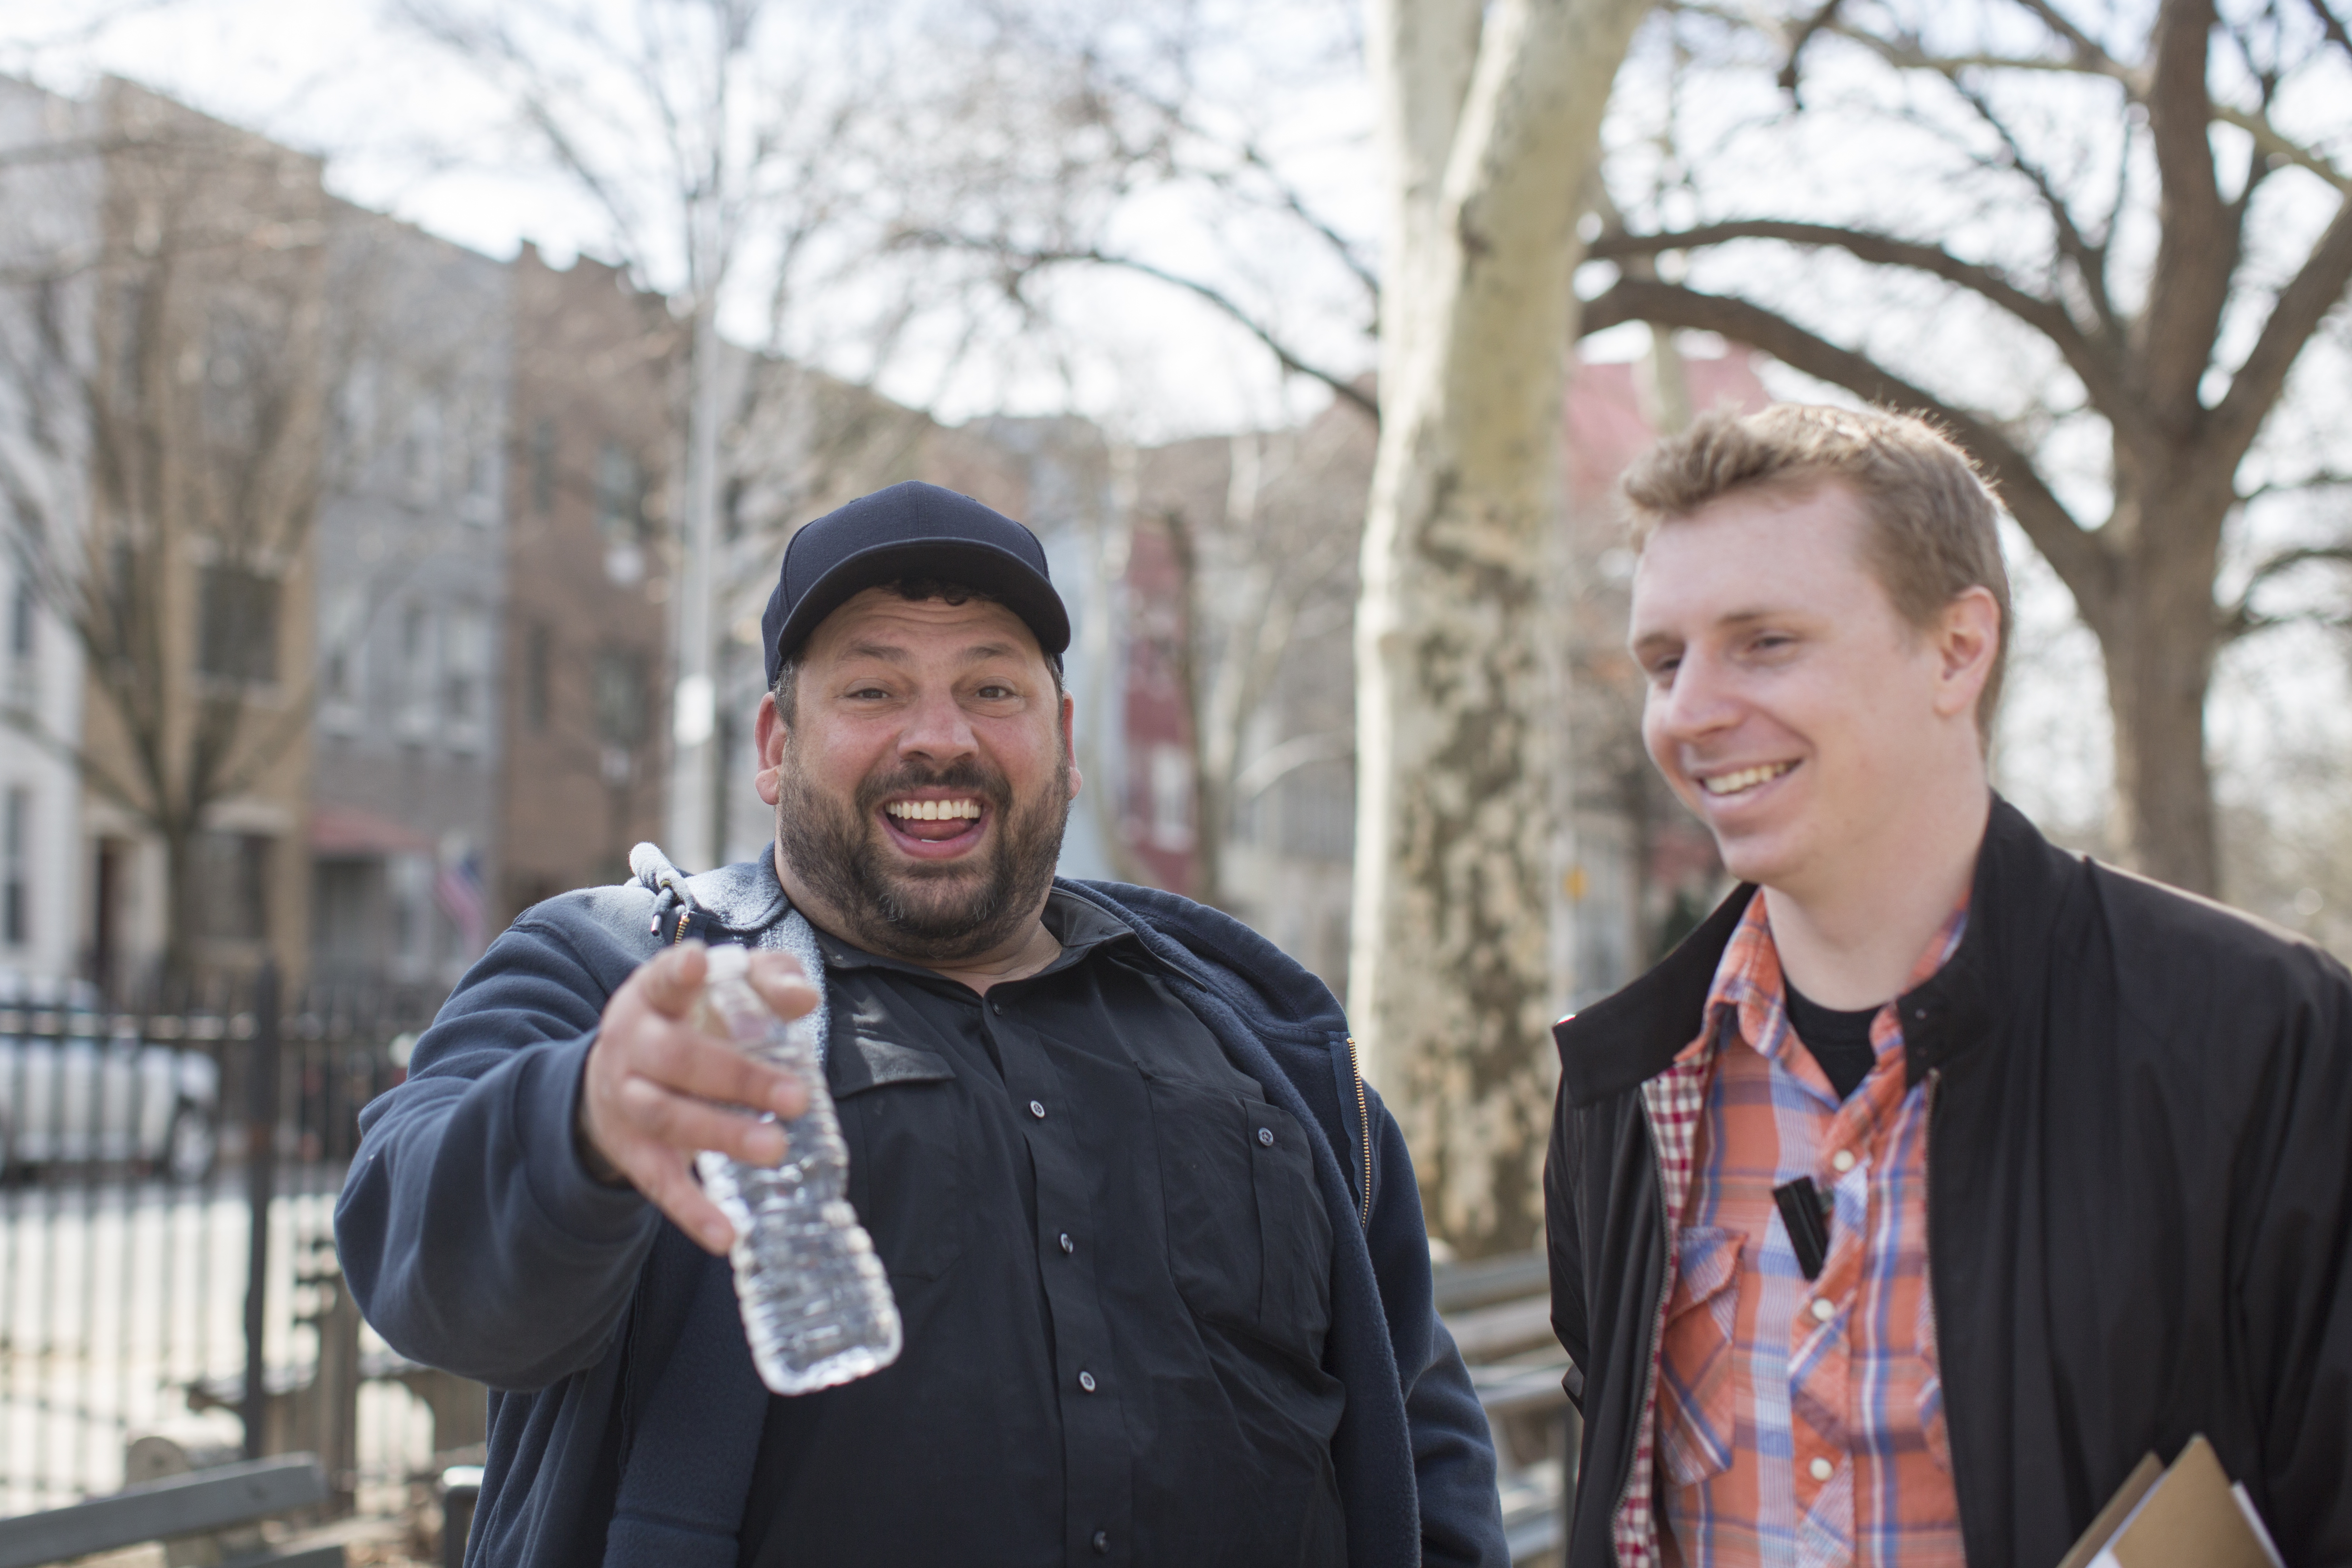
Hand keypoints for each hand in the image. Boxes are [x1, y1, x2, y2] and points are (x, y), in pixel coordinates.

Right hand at [577, 942, 817, 1253]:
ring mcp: (625, 1100)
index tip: (698, 963)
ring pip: (666, 1117)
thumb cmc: (692, 1022)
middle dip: (738, 1078)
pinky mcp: (632, 1152)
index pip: (663, 978)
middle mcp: (631, 1044)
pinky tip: (727, 1234)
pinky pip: (658, 1183)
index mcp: (654, 996)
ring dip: (722, 1134)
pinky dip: (692, 1211)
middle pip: (676, 1058)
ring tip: (776, 1148)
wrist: (615, 1078)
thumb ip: (767, 979)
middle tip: (798, 1097)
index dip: (678, 972)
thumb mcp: (724, 989)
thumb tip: (804, 1000)